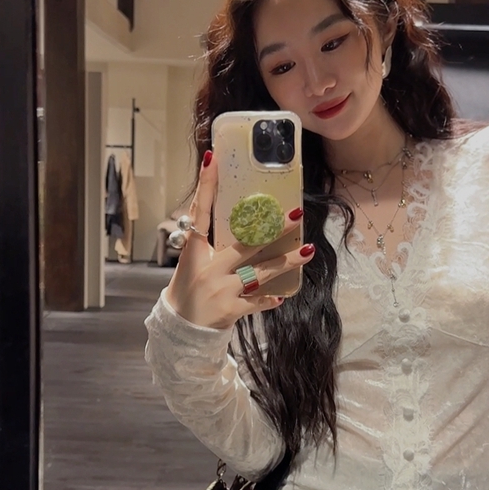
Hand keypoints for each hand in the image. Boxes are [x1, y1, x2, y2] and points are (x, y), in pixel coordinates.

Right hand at [163, 150, 313, 329]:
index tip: (213, 159)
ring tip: (308, 250)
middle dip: (273, 230)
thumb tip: (237, 221)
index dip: (206, 186)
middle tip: (295, 215)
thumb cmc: (188, 289)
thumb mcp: (193, 262)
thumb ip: (211, 243)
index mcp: (195, 250)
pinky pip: (256, 302)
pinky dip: (268, 300)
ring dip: (286, 263)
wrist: (180, 329)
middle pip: (245, 244)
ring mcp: (221, 289)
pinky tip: (281, 296)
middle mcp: (208, 268)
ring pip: (260, 272)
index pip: (200, 211)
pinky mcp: (230, 310)